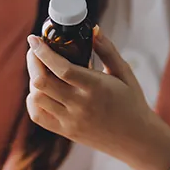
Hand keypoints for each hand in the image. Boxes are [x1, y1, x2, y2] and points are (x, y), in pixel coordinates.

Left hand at [25, 27, 169, 169]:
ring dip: (33, 80)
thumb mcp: (124, 72)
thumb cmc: (132, 102)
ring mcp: (71, 121)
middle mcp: (81, 105)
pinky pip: (38, 115)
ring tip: (40, 70)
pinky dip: (34, 100)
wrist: (136, 139)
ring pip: (37, 98)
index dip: (43, 52)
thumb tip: (93, 30)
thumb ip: (107, 50)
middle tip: (35, 51)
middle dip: (33, 62)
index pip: (62, 68)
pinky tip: (41, 90)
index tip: (34, 39)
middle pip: (42, 82)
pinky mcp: (66, 132)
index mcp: (96, 87)